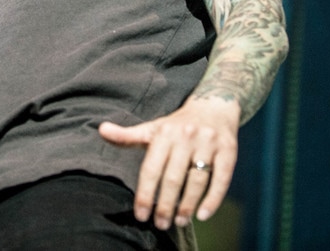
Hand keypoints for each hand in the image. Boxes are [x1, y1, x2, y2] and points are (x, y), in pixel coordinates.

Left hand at [98, 96, 239, 230]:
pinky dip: (213, 199)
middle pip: (174, 178)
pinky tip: (203, 214)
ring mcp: (208, 143)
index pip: (151, 169)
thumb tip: (100, 130)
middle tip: (161, 224)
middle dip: (166, 205)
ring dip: (187, 205)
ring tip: (180, 221)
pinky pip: (221, 179)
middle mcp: (186, 137)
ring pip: (197, 180)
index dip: (145, 194)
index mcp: (164, 133)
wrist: (215, 105)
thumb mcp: (153, 128)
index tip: (141, 215)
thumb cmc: (178, 124)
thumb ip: (128, 135)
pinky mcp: (229, 150)